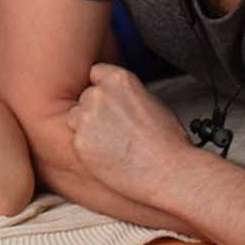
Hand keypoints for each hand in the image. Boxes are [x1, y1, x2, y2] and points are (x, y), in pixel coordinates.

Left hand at [66, 63, 190, 196]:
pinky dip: (88, 149)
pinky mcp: (80, 141)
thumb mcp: (153, 102)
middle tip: (114, 130)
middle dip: (95, 111)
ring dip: (87, 128)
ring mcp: (87, 117)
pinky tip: (108, 157)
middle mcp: (100, 94)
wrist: (168, 171)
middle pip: (86, 97)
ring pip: (76, 118)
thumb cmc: (167, 142)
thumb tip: (122, 98)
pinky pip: (76, 140)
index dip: (102, 88)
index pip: (97, 72)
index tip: (107, 101)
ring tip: (112, 144)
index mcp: (119, 80)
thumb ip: (129, 94)